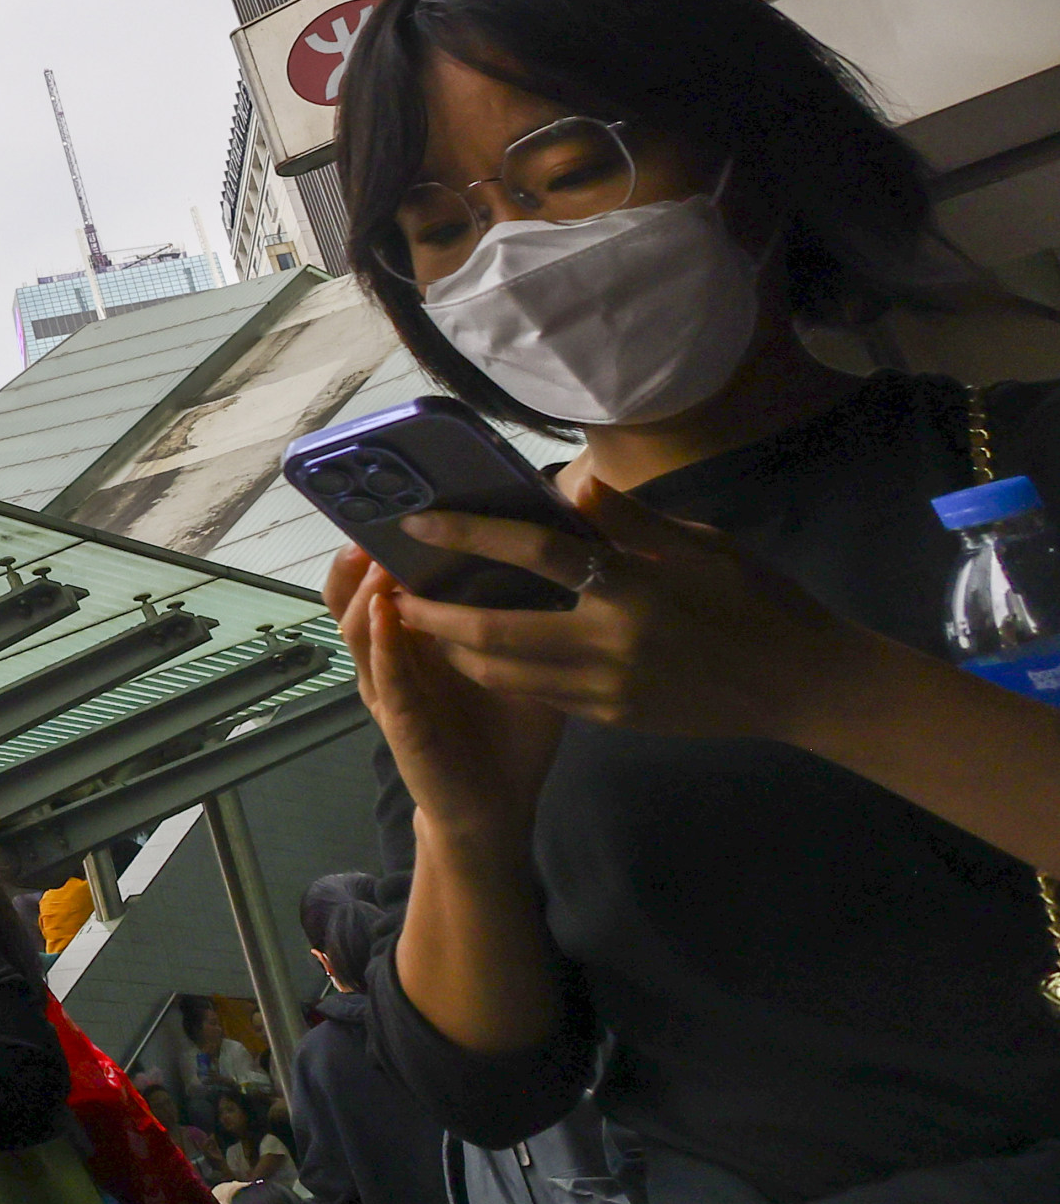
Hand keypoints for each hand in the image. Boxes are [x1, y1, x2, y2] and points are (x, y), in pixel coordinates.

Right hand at [331, 543, 562, 840]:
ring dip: (366, 592)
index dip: (379, 545)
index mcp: (416, 639)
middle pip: (351, 596)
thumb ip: (525, 613)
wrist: (495, 806)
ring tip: (377, 559)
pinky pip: (383, 675)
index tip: (398, 506)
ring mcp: (389, 688)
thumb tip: (562, 550)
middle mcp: (392, 657)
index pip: (382, 580)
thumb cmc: (509, 731)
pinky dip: (381, 643)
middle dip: (356, 559)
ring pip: (356, 628)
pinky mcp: (399, 720)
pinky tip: (387, 615)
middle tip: (370, 523)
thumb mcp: (522, 661)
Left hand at [389, 469, 875, 744]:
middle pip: (498, 631)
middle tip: (397, 594)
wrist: (805, 684)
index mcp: (634, 588)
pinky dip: (502, 674)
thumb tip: (569, 483)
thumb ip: (628, 519)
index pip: (535, 552)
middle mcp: (613, 644)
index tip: (418, 522)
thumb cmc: (757, 599)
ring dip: (458, 651)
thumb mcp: (700, 544)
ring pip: (508, 675)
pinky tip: (480, 654)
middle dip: (438, 615)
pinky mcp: (615, 719)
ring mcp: (611, 691)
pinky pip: (541, 696)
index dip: (471, 533)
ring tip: (424, 624)